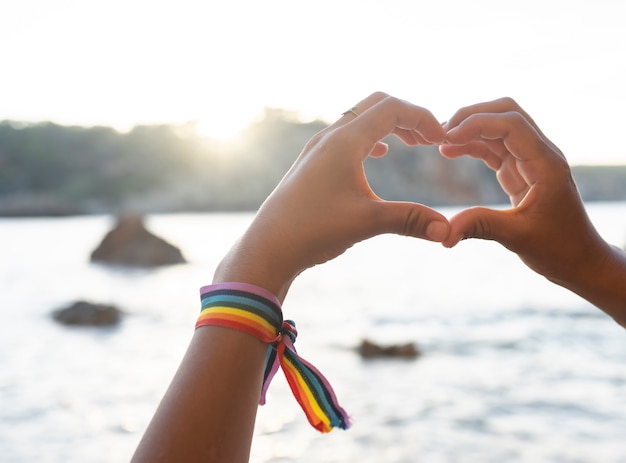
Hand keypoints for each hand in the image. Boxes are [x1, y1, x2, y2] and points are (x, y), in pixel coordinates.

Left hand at [215, 92, 449, 299]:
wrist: (269, 247)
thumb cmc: (314, 230)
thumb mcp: (367, 222)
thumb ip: (409, 220)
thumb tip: (446, 230)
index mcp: (345, 141)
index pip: (392, 108)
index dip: (423, 118)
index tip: (442, 140)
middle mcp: (329, 137)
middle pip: (376, 105)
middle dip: (408, 117)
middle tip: (430, 139)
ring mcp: (317, 149)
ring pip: (359, 120)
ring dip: (388, 126)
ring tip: (411, 144)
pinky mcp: (311, 164)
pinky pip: (346, 136)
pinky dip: (370, 138)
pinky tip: (377, 155)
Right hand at [439, 97, 616, 299]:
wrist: (580, 260)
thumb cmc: (559, 249)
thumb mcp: (518, 238)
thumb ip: (480, 226)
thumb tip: (443, 233)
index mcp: (546, 164)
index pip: (511, 124)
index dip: (477, 124)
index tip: (447, 138)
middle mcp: (540, 154)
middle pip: (506, 114)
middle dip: (472, 116)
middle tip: (441, 132)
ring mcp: (530, 161)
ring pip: (498, 128)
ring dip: (470, 130)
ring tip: (441, 143)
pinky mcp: (520, 171)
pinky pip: (495, 147)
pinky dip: (473, 145)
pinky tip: (452, 152)